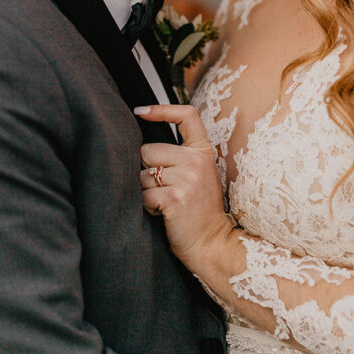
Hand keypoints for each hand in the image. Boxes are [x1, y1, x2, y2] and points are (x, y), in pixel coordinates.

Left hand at [135, 104, 232, 272]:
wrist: (213, 243)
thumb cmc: (199, 211)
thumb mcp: (198, 175)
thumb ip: (180, 156)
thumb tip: (144, 145)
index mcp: (203, 152)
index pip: (186, 116)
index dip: (161, 110)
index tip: (141, 111)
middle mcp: (196, 161)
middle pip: (148, 150)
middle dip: (147, 170)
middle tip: (166, 189)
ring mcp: (187, 178)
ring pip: (142, 174)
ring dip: (147, 191)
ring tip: (167, 203)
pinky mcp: (175, 197)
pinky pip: (143, 195)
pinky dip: (147, 207)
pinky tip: (164, 213)